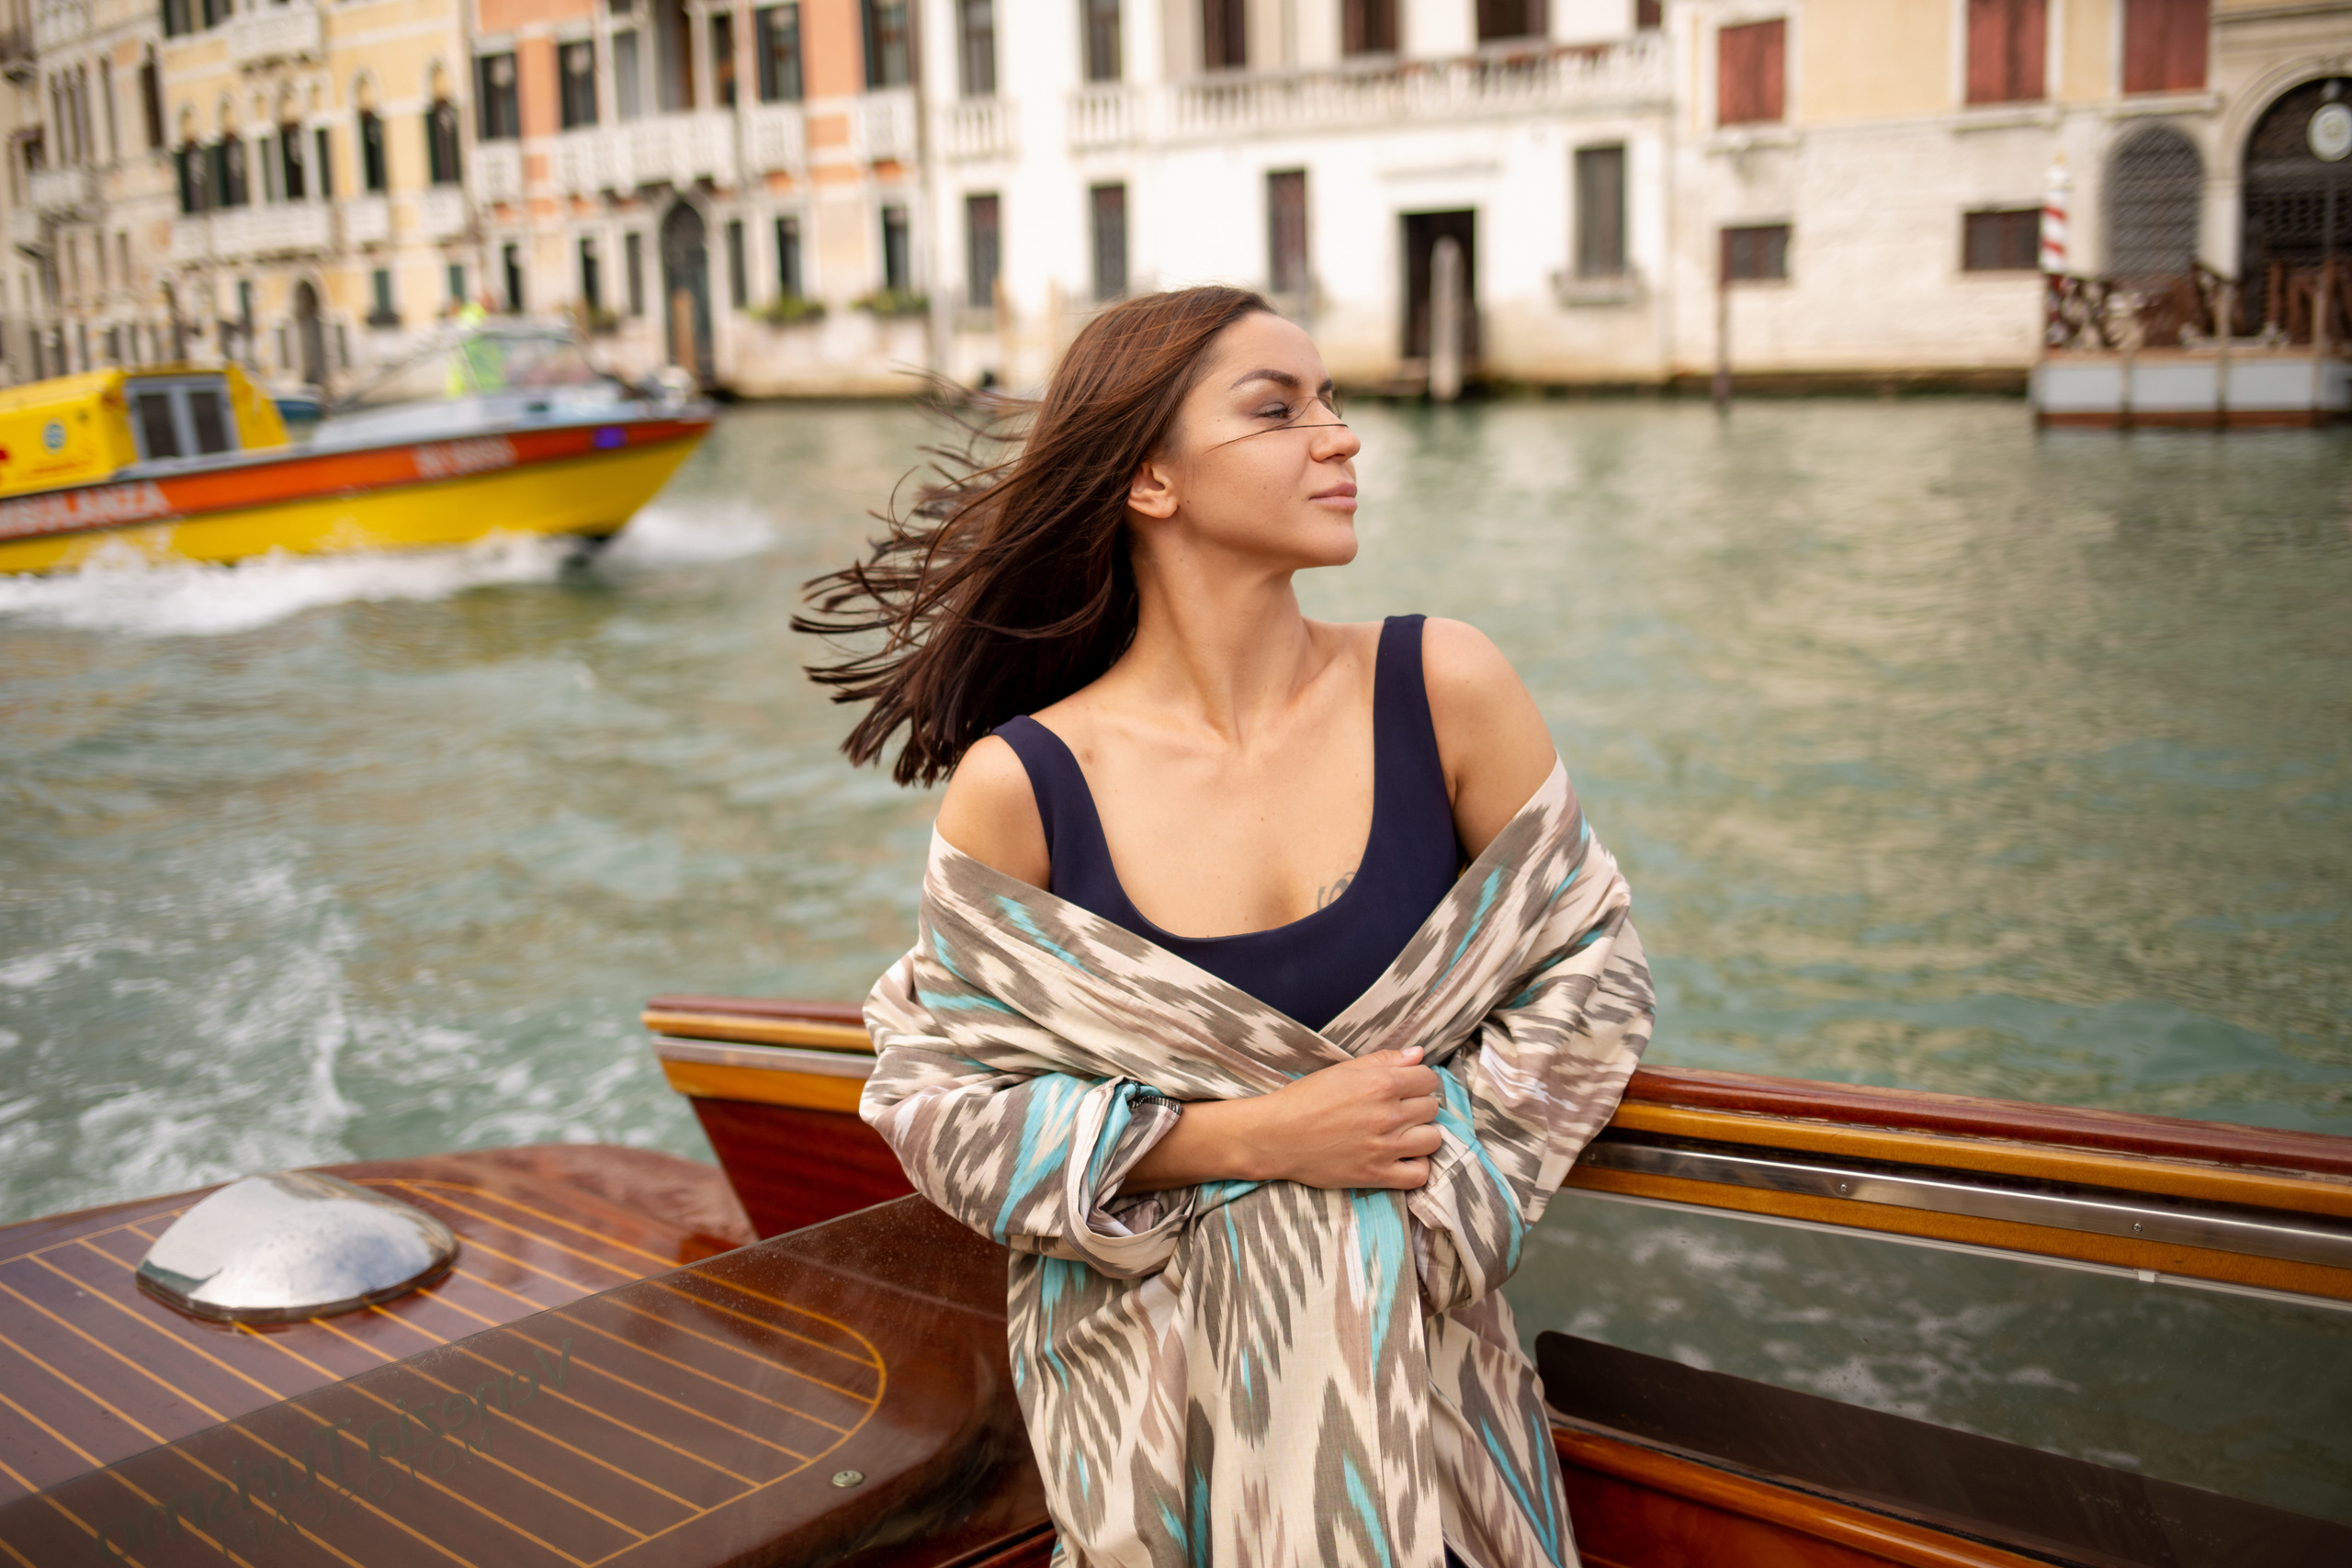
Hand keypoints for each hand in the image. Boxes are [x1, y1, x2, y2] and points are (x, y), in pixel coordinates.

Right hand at [1119, 1048, 1443, 1194]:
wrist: (1275, 1136)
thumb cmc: (1305, 1098)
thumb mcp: (1343, 1070)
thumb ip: (1384, 1060)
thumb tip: (1419, 1054)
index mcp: (1382, 1084)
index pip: (1429, 1078)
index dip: (1419, 1081)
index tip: (1406, 1087)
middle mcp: (1389, 1115)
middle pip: (1432, 1108)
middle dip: (1419, 1106)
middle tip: (1398, 1110)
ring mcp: (1385, 1148)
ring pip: (1433, 1139)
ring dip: (1422, 1135)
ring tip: (1402, 1134)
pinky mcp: (1377, 1175)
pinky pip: (1420, 1175)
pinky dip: (1417, 1167)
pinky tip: (1403, 1158)